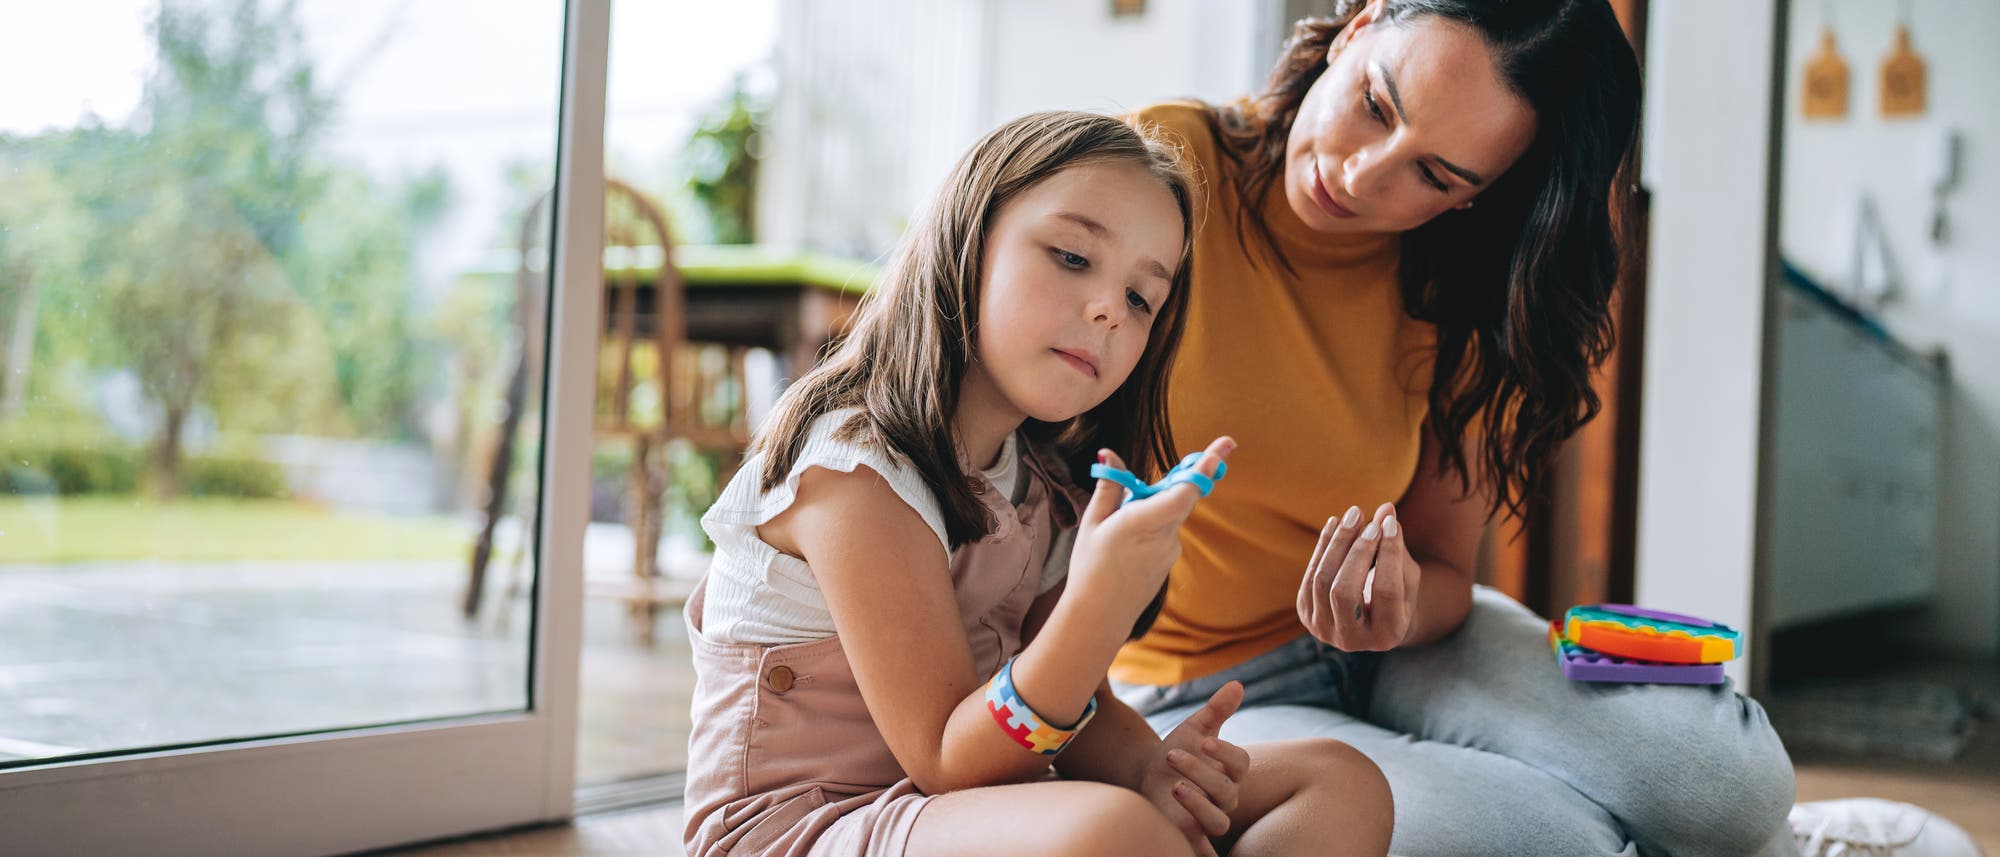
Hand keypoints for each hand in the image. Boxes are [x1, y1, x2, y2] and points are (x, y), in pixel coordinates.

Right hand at [1067, 437, 1234, 621]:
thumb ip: (1109, 486)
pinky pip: (1168, 528)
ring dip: (1161, 500)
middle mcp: (1164, 535)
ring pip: (1173, 511)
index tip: (1225, 447)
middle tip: (1219, 447)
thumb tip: (1109, 453)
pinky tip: (1129, 540)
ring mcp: (1171, 549)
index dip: (1205, 468)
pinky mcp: (1170, 557)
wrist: (1100, 615)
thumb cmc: (1091, 568)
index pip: (1184, 492)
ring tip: (1123, 520)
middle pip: (1185, 494)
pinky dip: (1156, 520)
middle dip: (1193, 472)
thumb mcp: (1092, 522)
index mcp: (1142, 522)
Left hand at [1136, 681, 1250, 856]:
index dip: (1225, 753)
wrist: (1147, 776)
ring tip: (1175, 788)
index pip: (1240, 763)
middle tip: (1172, 756)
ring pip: (1218, 822)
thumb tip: (1237, 684)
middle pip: (1226, 791)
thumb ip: (1217, 710)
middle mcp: (1224, 797)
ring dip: (1198, 806)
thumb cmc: (1177, 752)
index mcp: (1228, 771)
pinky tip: (1187, 846)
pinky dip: (1203, 853)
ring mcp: (1208, 817)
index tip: (1204, 741)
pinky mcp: (1191, 834)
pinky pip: (1205, 850)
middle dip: (1200, 772)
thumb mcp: (1193, 729)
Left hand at [1297, 502, 1420, 651]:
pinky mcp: (1306, 614)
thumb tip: (1386, 509)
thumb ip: (1397, 547)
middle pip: (1345, 589)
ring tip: (1354, 515)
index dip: (1388, 554)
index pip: (1386, 591)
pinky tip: (1335, 523)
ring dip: (1338, 543)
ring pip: (1323, 580)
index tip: (1390, 524)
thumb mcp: (1406, 576)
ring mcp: (1324, 630)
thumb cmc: (1398, 595)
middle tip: (1369, 521)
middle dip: (1358, 551)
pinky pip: (1311, 575)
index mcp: (1387, 636)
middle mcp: (1352, 641)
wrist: (1372, 621)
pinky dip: (1323, 546)